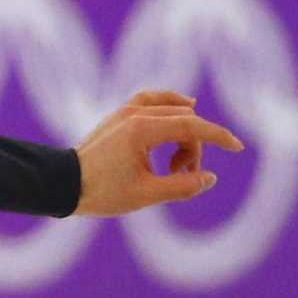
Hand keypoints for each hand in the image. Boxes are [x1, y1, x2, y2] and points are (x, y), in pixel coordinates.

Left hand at [71, 89, 244, 217]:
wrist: (59, 185)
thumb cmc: (99, 192)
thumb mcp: (145, 195)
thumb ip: (182, 187)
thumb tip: (209, 178)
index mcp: (142, 130)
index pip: (193, 126)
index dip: (219, 137)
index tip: (237, 148)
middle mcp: (135, 113)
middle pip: (185, 121)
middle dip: (194, 149)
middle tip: (183, 176)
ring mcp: (125, 111)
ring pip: (172, 111)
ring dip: (182, 134)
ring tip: (174, 164)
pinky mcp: (119, 115)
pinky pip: (153, 102)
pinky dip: (171, 108)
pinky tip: (184, 108)